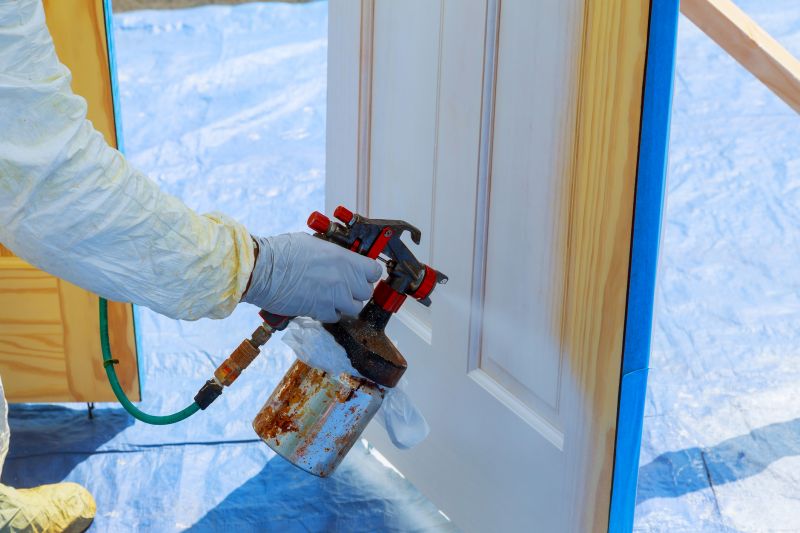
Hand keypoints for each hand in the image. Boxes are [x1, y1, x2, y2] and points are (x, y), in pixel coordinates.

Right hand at [242, 232, 381, 321]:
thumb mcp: (314, 243)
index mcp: (344, 259)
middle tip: (345, 286)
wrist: (263, 270)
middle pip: (366, 292)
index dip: (369, 273)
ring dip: (345, 304)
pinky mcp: (320, 312)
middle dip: (357, 290)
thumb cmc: (282, 252)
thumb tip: (340, 258)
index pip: (374, 271)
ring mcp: (334, 297)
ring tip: (332, 297)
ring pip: (354, 308)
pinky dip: (330, 313)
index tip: (363, 274)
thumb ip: (333, 254)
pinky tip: (320, 304)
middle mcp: (343, 279)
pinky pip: (336, 317)